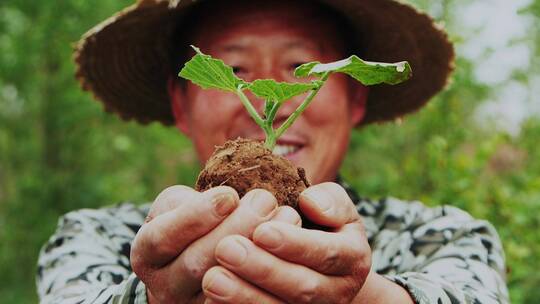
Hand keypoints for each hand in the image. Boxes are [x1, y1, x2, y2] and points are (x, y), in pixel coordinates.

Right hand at [130, 185, 300, 302]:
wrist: (188, 268)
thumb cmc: (187, 224)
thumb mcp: (177, 206)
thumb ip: (193, 201)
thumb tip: (231, 199)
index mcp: (147, 253)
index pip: (164, 237)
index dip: (196, 216)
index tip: (229, 194)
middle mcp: (164, 287)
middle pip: (197, 263)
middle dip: (235, 228)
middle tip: (264, 199)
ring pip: (226, 285)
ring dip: (260, 250)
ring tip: (286, 215)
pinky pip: (247, 300)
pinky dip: (271, 273)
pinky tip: (291, 247)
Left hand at [201, 182, 371, 303]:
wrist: (324, 268)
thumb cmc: (322, 226)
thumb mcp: (335, 208)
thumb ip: (329, 201)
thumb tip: (310, 203)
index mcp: (353, 258)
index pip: (326, 253)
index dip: (294, 244)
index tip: (260, 230)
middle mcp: (338, 292)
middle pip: (303, 288)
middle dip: (263, 270)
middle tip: (226, 249)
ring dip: (245, 297)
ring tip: (213, 278)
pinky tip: (213, 299)